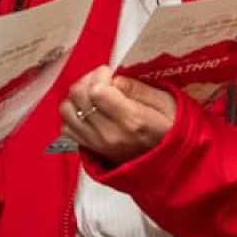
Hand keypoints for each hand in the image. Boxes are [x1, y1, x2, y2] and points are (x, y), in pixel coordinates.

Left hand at [59, 66, 178, 165]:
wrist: (170, 162)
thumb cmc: (171, 128)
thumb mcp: (166, 102)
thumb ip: (138, 88)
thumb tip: (114, 78)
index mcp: (132, 121)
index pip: (97, 91)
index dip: (101, 75)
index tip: (112, 73)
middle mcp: (110, 134)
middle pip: (78, 96)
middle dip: (88, 80)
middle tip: (103, 80)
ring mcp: (97, 143)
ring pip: (67, 110)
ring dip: (77, 96)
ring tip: (94, 93)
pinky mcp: (90, 149)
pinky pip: (66, 127)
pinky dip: (73, 114)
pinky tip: (89, 110)